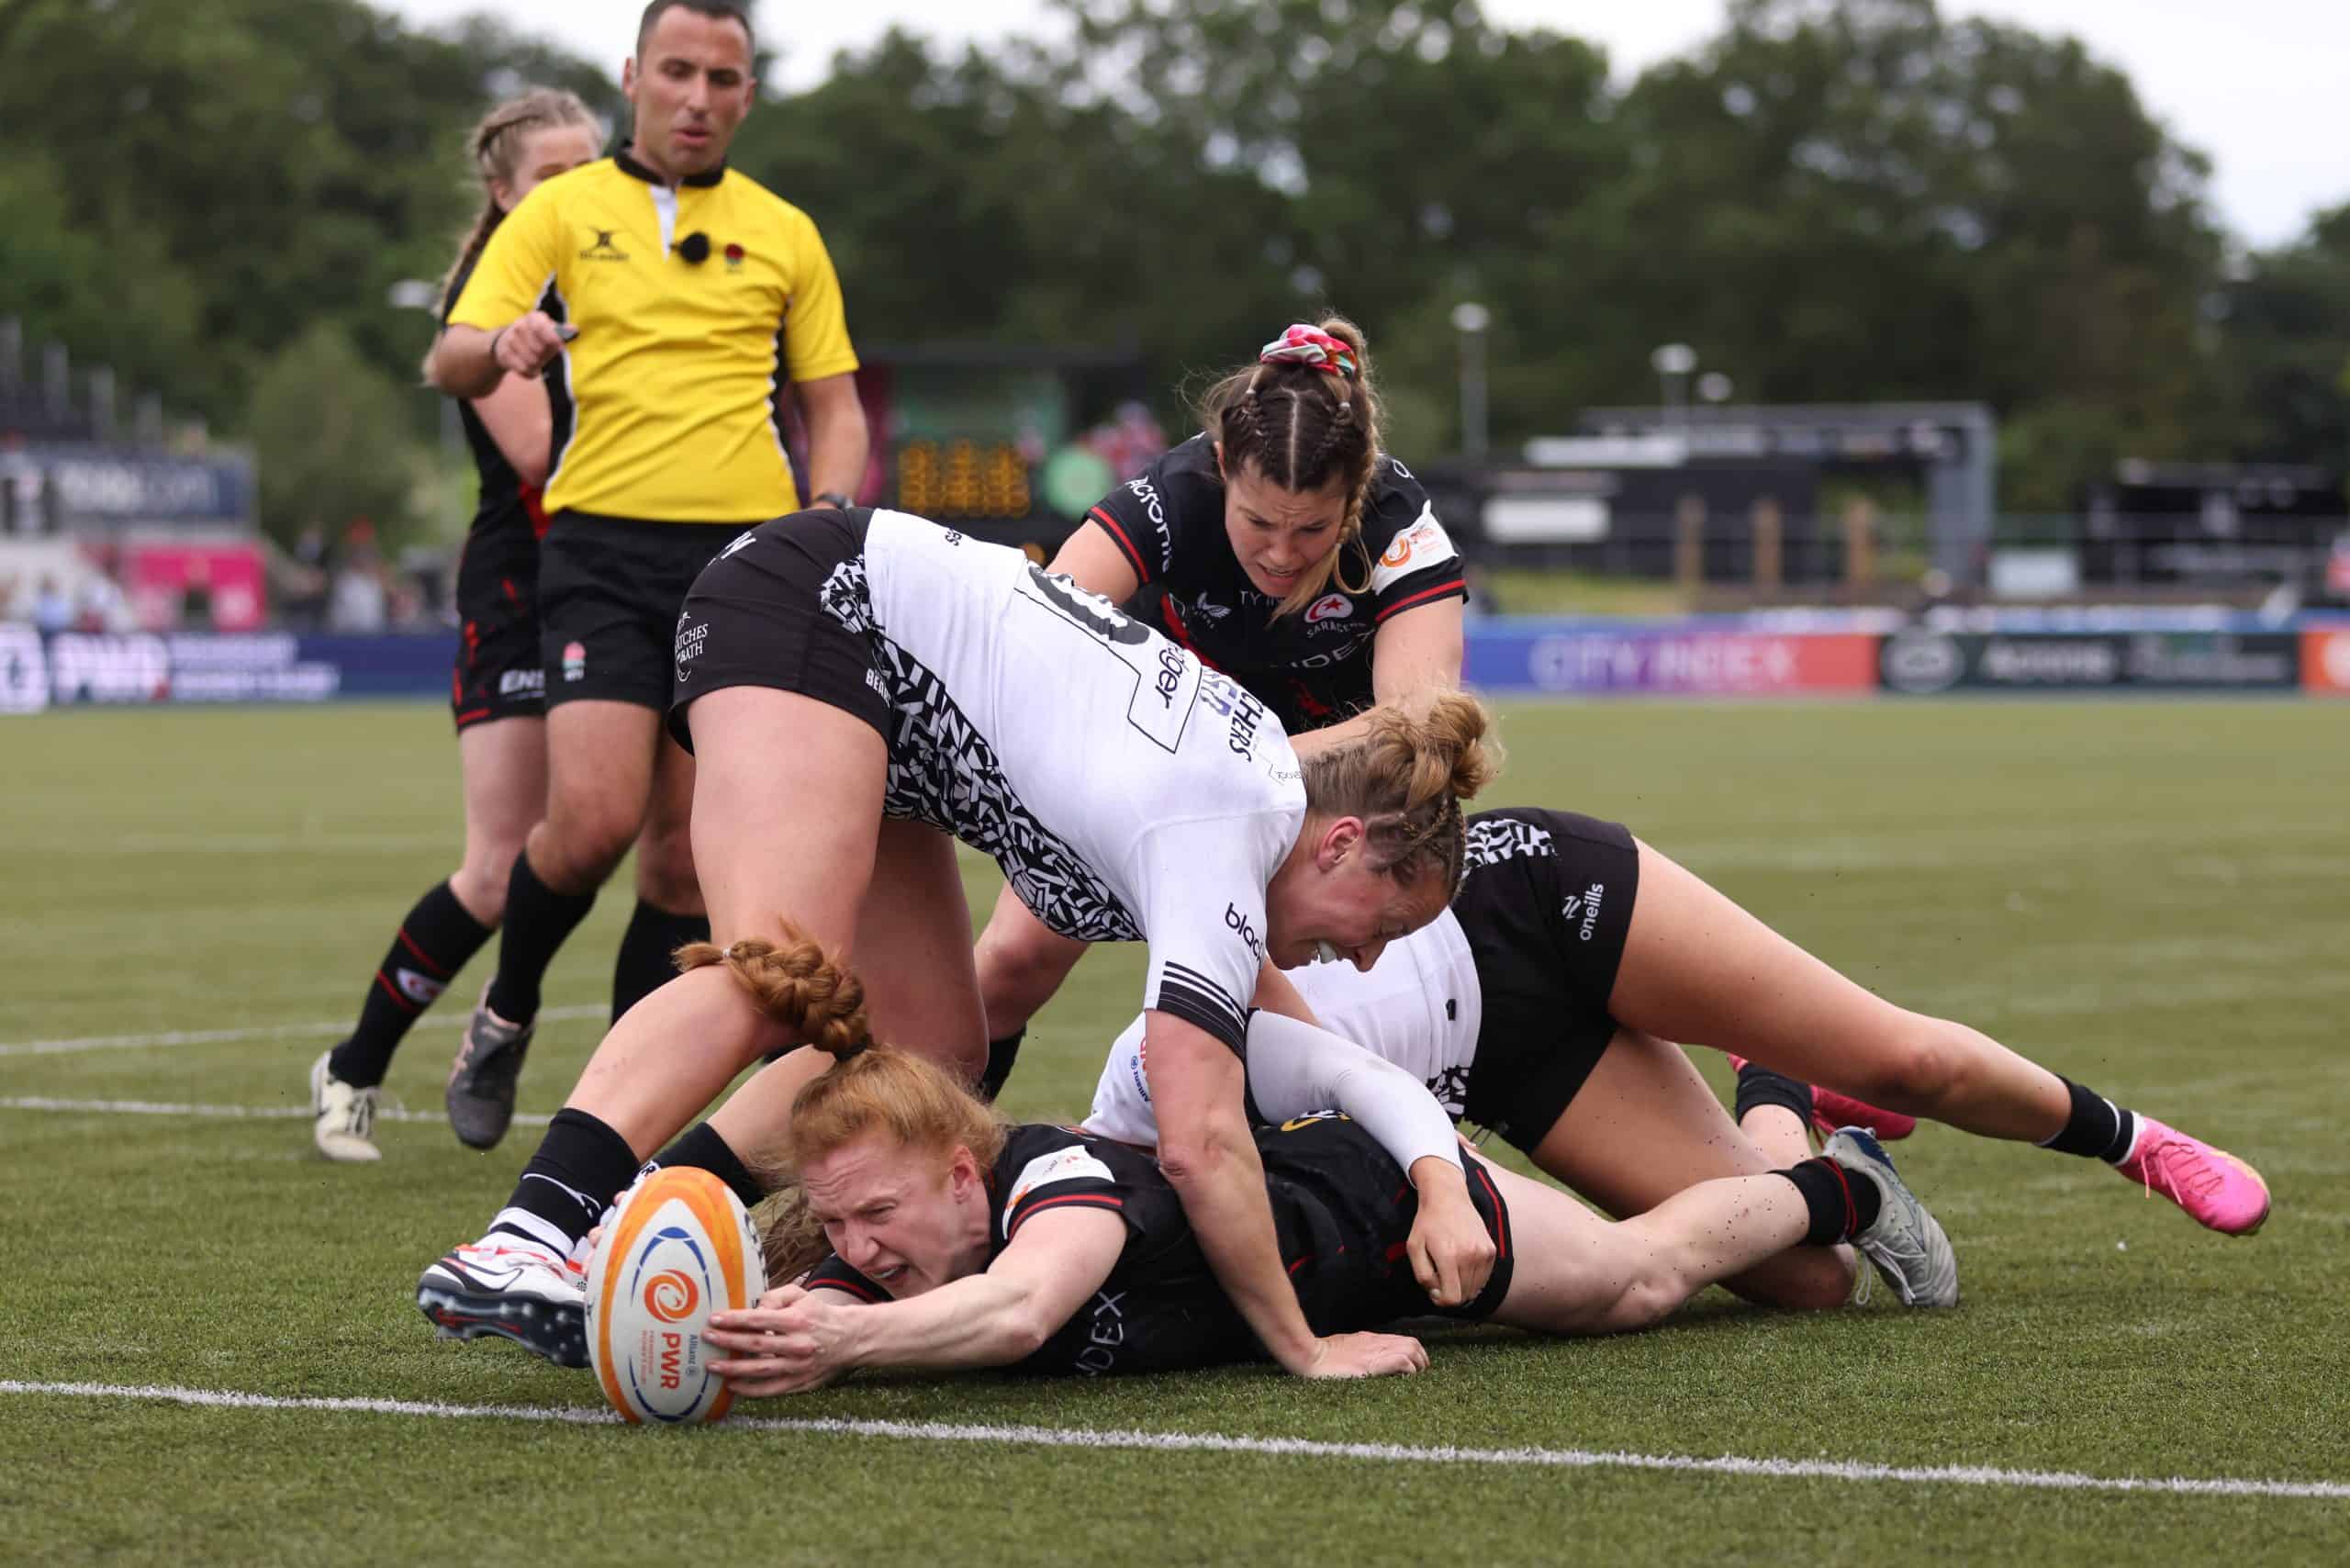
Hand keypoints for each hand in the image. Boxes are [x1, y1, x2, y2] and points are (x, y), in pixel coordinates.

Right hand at [492, 311, 571, 378]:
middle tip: (546, 355)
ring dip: (538, 365)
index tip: (561, 348)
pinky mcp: (504, 353)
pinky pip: (523, 369)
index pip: (541, 327)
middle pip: (539, 349)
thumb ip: (562, 332)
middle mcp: (520, 325)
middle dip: (546, 356)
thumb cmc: (537, 337)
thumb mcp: (550, 331)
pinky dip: (530, 372)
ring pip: (531, 361)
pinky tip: (529, 367)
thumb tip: (574, 330)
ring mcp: (510, 339)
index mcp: (534, 317)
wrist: (508, 342)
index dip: (552, 339)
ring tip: (538, 360)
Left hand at [704, 1284, 858, 1395]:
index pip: (760, 1319)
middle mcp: (798, 1344)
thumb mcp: (801, 1296)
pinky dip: (750, 1390)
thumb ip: (776, 1296)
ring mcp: (798, 1366)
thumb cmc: (818, 1314)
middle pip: (756, 1344)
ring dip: (734, 1369)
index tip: (714, 1319)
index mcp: (797, 1320)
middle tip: (707, 1338)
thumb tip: (753, 1306)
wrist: (849, 1338)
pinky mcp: (800, 1382)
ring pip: (760, 1370)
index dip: (735, 1319)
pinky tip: (732, 1386)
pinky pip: (771, 1390)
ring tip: (712, 1366)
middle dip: (728, 1341)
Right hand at [1299, 1330, 1426, 1378]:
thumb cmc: (1319, 1357)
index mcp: (1368, 1340)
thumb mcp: (1342, 1350)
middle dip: (1421, 1359)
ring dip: (1418, 1364)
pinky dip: (1409, 1370)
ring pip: (1411, 1349)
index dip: (1413, 1354)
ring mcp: (1374, 1352)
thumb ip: (1357, 1353)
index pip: (1402, 1341)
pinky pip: (1402, 1361)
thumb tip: (1365, 1365)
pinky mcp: (1371, 1364)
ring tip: (1415, 1378)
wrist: (1307, 1356)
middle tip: (1419, 1374)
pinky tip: (1405, 1379)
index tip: (1414, 1369)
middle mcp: (1374, 1343)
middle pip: (1412, 1343)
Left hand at [1405, 1161, 1495, 1309]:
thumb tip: (1437, 1294)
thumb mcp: (1414, 1248)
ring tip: (1451, 1267)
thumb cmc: (1427, 1223)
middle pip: (1464, 1296)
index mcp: (1448, 1256)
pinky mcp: (1491, 1250)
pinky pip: (1484, 1278)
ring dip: (1462, 1285)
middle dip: (1450, 1292)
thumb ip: (1423, 1275)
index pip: (1452, 1299)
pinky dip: (1473, 1277)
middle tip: (1440, 1275)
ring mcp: (1484, 1253)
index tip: (1434, 1289)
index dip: (1441, 1300)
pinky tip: (1462, 1262)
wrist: (1448, 1197)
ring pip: (1475, 1289)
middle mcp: (1470, 1256)